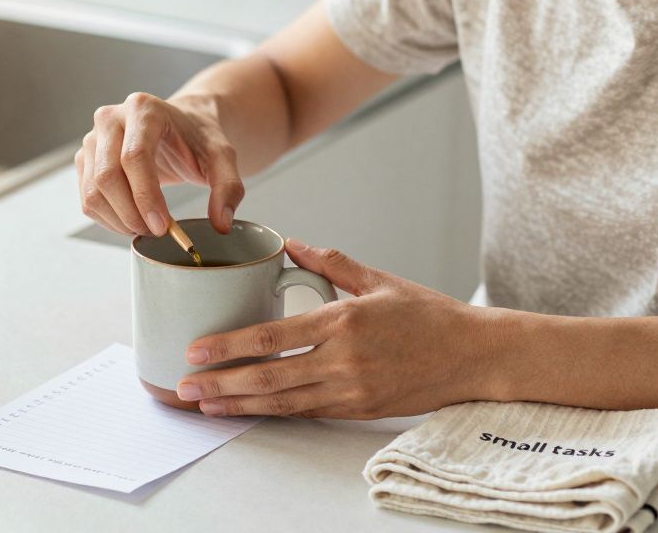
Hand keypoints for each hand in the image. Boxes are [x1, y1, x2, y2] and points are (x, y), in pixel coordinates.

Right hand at [75, 92, 244, 236]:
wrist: (180, 126)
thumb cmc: (197, 137)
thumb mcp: (223, 157)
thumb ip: (228, 187)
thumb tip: (221, 224)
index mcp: (143, 109)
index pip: (134, 156)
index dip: (145, 196)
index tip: (162, 226)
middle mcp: (111, 118)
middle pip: (107, 176)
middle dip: (132, 214)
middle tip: (158, 232)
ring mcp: (93, 139)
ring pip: (93, 192)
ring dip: (119, 221)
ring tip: (148, 228)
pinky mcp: (86, 160)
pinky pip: (87, 199)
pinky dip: (109, 220)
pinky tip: (133, 221)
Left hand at [177, 239, 488, 418]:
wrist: (472, 355)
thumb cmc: (428, 314)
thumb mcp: (379, 280)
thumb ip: (331, 263)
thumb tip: (292, 244)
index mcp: (343, 321)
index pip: (272, 337)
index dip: (228, 346)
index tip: (196, 350)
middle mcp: (343, 359)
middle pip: (268, 376)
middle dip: (221, 383)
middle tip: (185, 386)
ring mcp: (351, 389)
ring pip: (282, 402)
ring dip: (239, 404)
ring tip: (205, 406)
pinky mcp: (359, 409)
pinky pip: (306, 412)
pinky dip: (273, 413)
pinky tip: (248, 411)